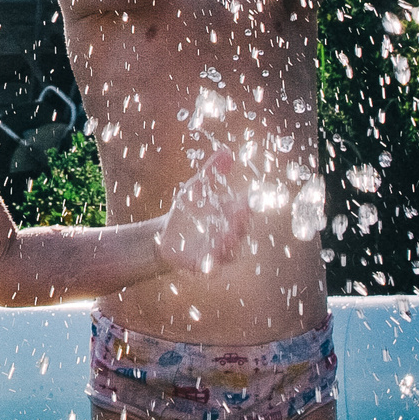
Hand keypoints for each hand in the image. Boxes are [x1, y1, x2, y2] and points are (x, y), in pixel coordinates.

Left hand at [156, 147, 248, 276]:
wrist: (168, 235)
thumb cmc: (189, 210)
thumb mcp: (197, 188)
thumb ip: (212, 172)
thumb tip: (227, 150)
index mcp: (231, 214)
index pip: (246, 209)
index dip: (249, 204)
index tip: (251, 197)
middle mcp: (231, 234)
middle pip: (240, 229)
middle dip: (240, 221)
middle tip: (240, 211)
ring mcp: (219, 250)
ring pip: (230, 250)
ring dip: (229, 243)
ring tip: (227, 235)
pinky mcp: (204, 265)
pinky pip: (212, 268)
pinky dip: (212, 267)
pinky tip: (211, 265)